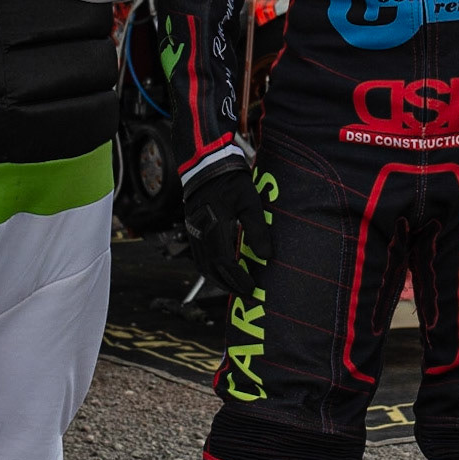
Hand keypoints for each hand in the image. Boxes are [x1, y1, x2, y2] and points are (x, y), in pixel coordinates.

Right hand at [181, 157, 272, 298]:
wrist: (207, 165)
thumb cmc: (231, 182)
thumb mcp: (250, 203)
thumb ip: (257, 230)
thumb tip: (267, 256)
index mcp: (214, 229)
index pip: (226, 264)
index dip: (239, 279)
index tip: (252, 289)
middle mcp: (200, 234)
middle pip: (212, 270)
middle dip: (229, 285)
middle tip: (246, 294)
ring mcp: (194, 232)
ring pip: (203, 266)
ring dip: (219, 279)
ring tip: (235, 286)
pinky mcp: (192, 228)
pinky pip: (199, 257)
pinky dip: (211, 268)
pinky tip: (222, 269)